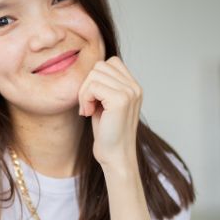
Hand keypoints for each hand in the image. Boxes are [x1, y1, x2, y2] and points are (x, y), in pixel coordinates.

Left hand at [78, 56, 142, 170]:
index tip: (92, 100)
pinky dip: (85, 99)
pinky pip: (93, 86)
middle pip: (100, 66)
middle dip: (86, 85)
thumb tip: (88, 72)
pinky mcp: (121, 100)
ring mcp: (130, 92)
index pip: (110, 63)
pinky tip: (88, 114)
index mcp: (133, 87)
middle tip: (87, 106)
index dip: (94, 78)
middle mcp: (135, 87)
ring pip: (95, 74)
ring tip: (88, 110)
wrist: (115, 156)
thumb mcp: (104, 105)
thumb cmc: (107, 134)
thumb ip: (101, 87)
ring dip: (84, 92)